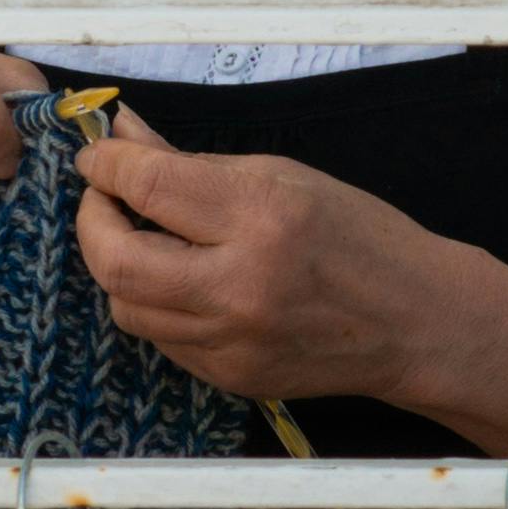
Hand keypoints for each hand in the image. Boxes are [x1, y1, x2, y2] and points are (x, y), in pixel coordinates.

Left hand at [73, 134, 452, 403]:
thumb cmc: (357, 235)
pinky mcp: (230, 376)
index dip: (107, 165)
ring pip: (126, 306)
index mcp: (261, 218)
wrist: (415, 321)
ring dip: (118, 265)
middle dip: (92, 221)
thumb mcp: (283, 176)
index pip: (148, 186)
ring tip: (143, 237)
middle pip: (115, 260)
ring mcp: (232, 341)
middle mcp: (241, 285)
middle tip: (104, 198)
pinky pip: (160, 338)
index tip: (98, 155)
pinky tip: (179, 280)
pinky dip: (154, 303)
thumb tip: (126, 132)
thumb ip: (194, 162)